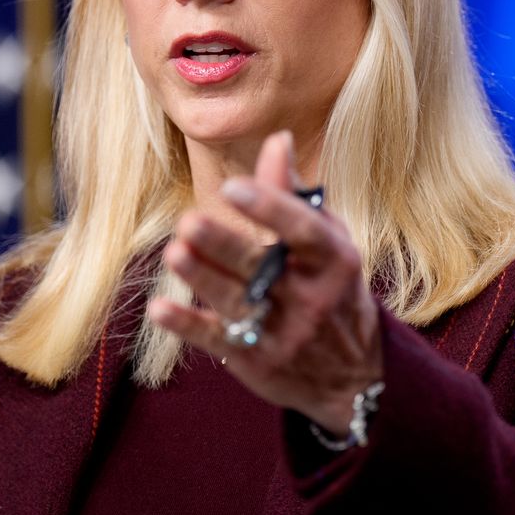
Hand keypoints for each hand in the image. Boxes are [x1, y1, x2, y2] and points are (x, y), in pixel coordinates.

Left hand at [148, 131, 382, 434]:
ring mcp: (284, 332)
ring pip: (238, 302)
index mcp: (334, 260)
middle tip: (190, 222)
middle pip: (263, 267)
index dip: (270, 207)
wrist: (354, 375)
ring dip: (203, 278)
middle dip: (225, 245)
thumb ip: (295, 195)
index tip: (234, 187)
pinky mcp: (256, 360)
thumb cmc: (332, 289)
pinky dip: (189, 326)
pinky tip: (160, 309)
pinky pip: (219, 340)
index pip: (304, 231)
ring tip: (175, 253)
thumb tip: (276, 139)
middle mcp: (311, 297)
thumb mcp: (327, 242)